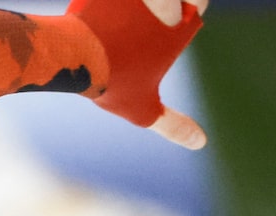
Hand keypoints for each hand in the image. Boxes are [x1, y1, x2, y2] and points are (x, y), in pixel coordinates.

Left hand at [69, 0, 209, 149]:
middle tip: (150, 21)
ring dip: (142, 4)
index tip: (167, 29)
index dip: (188, 12)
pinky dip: (115, 2)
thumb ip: (172, 124)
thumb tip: (200, 143)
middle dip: (169, 3)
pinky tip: (105, 12)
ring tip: (126, 19)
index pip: (198, 5)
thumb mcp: (143, 110)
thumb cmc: (111, 82)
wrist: (75, 55)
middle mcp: (166, 1)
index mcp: (181, 26)